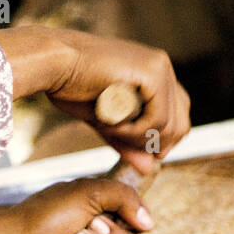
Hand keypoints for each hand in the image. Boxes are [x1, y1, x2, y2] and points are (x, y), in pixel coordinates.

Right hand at [0, 26, 190, 173]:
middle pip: (181, 122)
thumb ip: (128, 141)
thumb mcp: (106, 121)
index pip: (178, 115)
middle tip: (122, 142)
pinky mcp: (152, 73)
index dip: (163, 140)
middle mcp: (162, 66)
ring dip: (138, 137)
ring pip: (169, 124)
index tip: (141, 153)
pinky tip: (109, 122)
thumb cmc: (71, 87)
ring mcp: (160, 68)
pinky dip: (133, 130)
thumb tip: (149, 170)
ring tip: (108, 128)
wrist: (52, 64)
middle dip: (153, 143)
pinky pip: (156, 118)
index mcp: (154, 72)